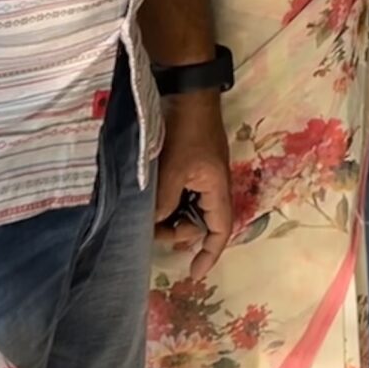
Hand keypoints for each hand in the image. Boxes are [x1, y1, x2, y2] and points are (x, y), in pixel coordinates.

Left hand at [156, 86, 234, 277]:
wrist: (188, 94)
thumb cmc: (186, 131)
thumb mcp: (173, 170)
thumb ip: (165, 201)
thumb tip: (155, 225)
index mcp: (217, 189)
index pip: (220, 230)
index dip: (210, 254)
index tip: (193, 273)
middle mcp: (212, 187)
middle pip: (199, 223)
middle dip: (177, 231)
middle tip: (152, 227)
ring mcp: (201, 176)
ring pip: (186, 209)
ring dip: (169, 215)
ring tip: (147, 210)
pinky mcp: (190, 166)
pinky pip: (180, 194)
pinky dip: (167, 200)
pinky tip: (150, 197)